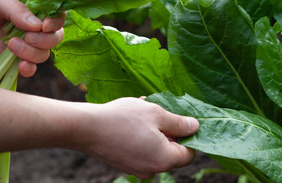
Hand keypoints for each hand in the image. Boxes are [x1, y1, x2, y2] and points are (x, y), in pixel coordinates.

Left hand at [0, 0, 64, 76]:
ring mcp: (21, 40)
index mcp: (30, 1)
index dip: (55, 21)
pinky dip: (28, 69)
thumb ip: (16, 10)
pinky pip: (28, 66)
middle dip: (45, 40)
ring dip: (33, 53)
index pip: (55, 12)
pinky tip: (19, 66)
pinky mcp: (8, 56)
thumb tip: (38, 25)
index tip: (44, 25)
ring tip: (10, 46)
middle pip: (54, 35)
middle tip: (27, 37)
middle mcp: (29, 22)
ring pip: (43, 53)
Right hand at [80, 97, 198, 178]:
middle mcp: (152, 170)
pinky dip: (140, 137)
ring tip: (142, 111)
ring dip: (153, 131)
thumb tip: (195, 127)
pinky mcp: (124, 164)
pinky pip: (141, 150)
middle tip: (158, 111)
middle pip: (171, 152)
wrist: (85, 128)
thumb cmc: (123, 118)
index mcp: (164, 160)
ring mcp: (136, 169)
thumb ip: (179, 122)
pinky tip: (130, 120)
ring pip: (155, 149)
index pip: (189, 154)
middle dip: (168, 131)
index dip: (189, 136)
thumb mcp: (157, 113)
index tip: (180, 119)